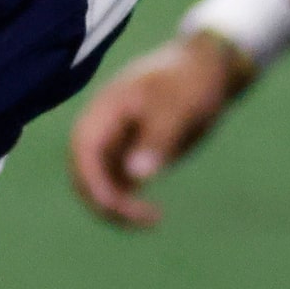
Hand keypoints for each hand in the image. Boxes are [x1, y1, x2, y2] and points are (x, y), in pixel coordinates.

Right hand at [66, 33, 246, 228]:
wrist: (206, 69)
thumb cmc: (190, 82)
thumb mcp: (178, 107)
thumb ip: (157, 139)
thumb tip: (136, 176)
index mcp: (104, 112)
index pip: (83, 152)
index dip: (92, 182)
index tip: (117, 206)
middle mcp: (102, 130)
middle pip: (83, 173)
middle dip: (104, 201)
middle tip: (145, 219)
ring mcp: (114, 142)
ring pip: (98, 183)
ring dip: (115, 207)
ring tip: (152, 219)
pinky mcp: (129, 153)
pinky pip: (116, 183)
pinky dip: (127, 201)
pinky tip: (153, 214)